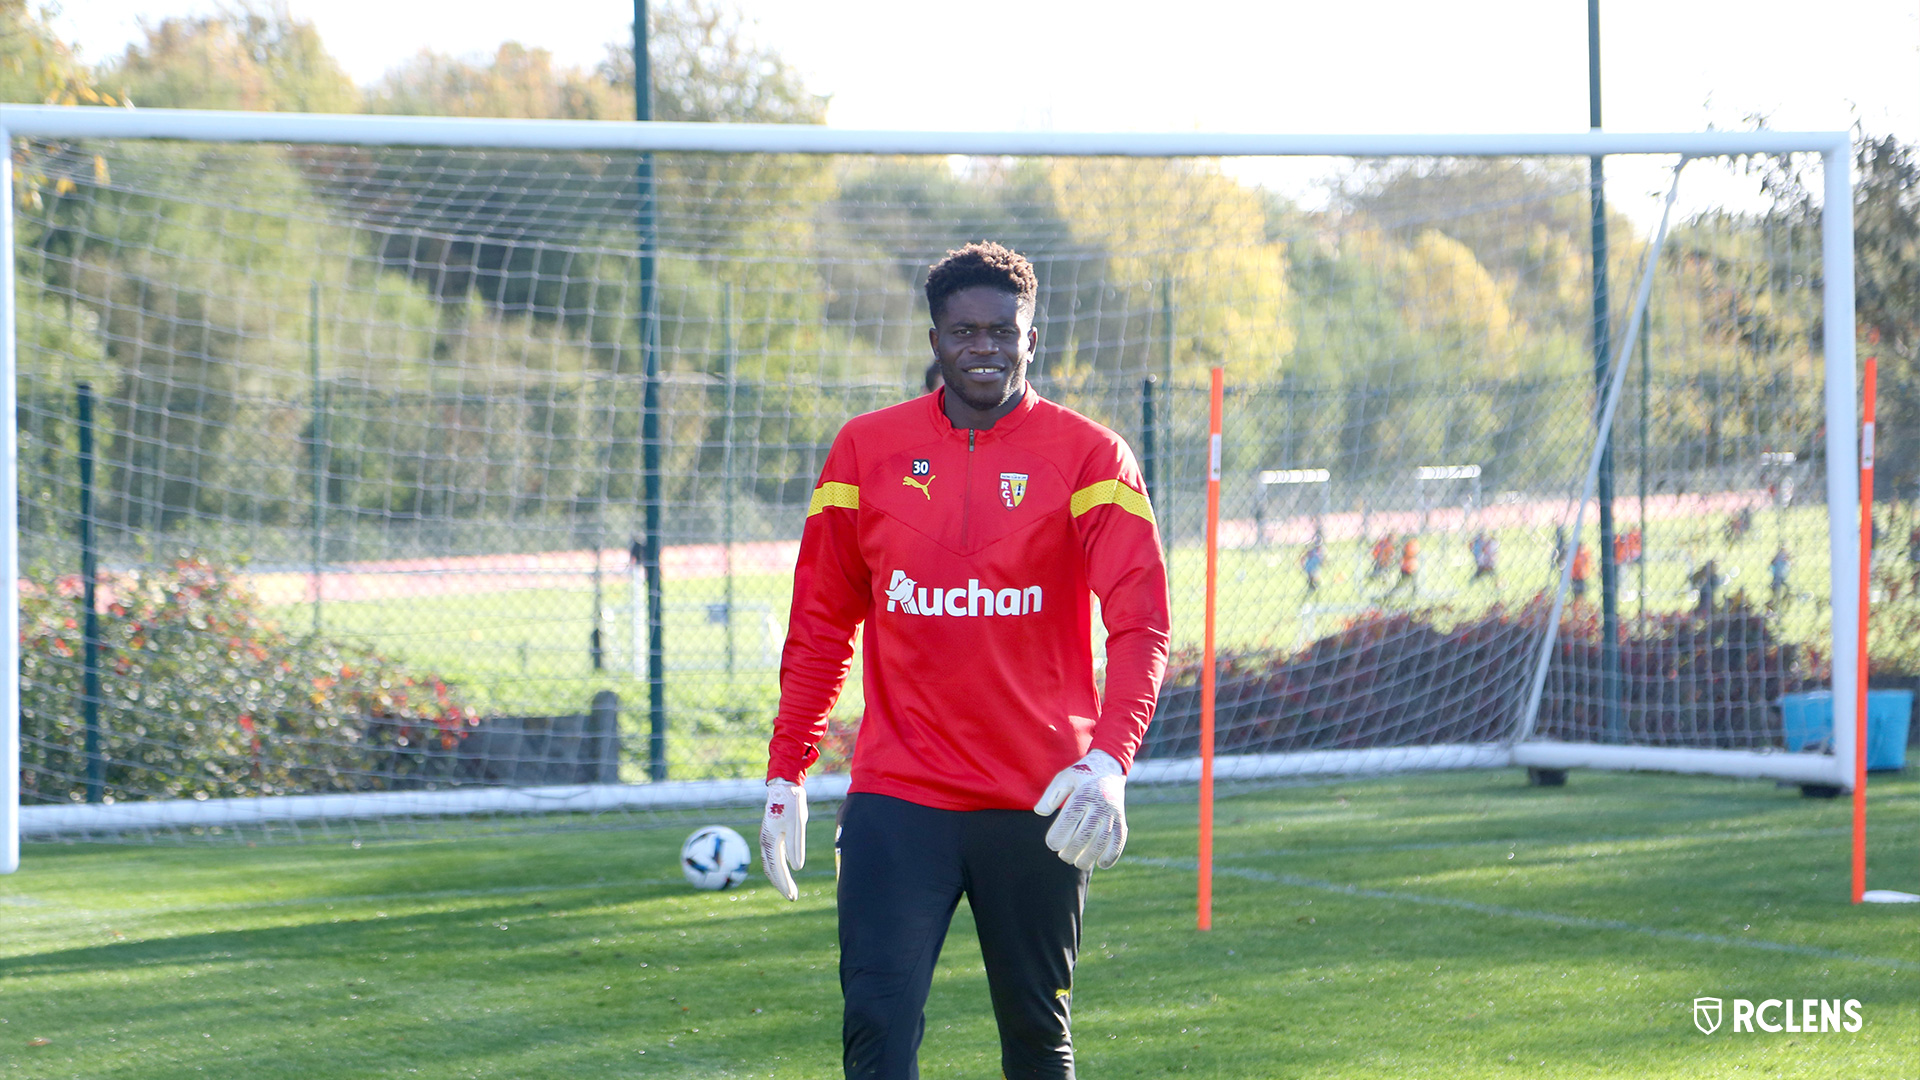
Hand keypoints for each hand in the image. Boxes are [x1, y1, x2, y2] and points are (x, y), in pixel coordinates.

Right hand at [760, 778, 806, 900]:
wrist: (784, 786)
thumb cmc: (792, 804)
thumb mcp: (798, 824)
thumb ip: (797, 845)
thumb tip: (797, 868)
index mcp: (771, 840)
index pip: (777, 868)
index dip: (784, 884)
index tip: (792, 896)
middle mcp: (765, 842)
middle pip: (771, 869)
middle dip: (781, 885)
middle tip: (792, 898)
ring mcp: (766, 839)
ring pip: (770, 864)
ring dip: (778, 878)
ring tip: (789, 890)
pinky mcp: (770, 835)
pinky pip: (771, 857)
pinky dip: (777, 868)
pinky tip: (785, 874)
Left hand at [1032, 750, 1126, 869]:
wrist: (1109, 767)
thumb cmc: (1081, 776)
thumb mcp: (1064, 779)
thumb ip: (1051, 796)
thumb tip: (1040, 812)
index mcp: (1083, 794)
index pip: (1069, 820)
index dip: (1058, 837)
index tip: (1052, 844)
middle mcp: (1100, 804)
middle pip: (1085, 834)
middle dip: (1072, 851)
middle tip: (1064, 857)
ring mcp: (1113, 813)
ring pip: (1103, 841)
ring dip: (1090, 857)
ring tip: (1078, 863)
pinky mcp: (1122, 820)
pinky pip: (1119, 841)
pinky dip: (1111, 856)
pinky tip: (1101, 864)